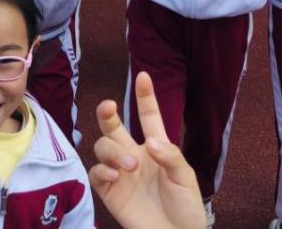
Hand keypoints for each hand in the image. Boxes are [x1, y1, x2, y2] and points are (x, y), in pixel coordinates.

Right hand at [89, 72, 204, 228]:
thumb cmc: (185, 207)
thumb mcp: (185, 178)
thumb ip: (170, 156)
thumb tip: (149, 142)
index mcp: (156, 147)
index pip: (148, 117)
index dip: (145, 96)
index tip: (143, 75)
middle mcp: (134, 155)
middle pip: (113, 127)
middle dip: (107, 113)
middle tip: (109, 107)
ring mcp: (120, 173)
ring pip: (102, 146)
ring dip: (113, 151)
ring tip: (129, 166)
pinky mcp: (109, 192)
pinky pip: (95, 173)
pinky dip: (101, 170)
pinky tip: (114, 176)